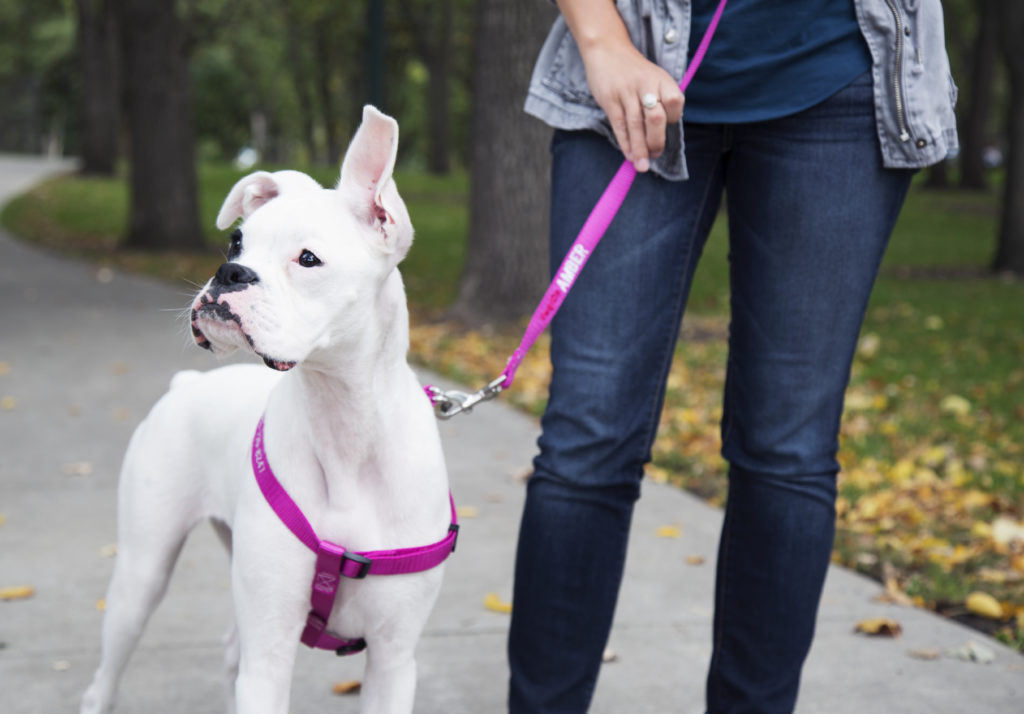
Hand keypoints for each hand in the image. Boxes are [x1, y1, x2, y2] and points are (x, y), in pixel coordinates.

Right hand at [580, 39, 684, 171]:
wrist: (607, 49)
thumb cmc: (634, 70)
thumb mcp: (654, 77)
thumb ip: (661, 100)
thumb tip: (660, 136)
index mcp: (661, 79)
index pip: (675, 102)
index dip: (673, 119)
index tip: (666, 128)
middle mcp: (646, 85)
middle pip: (656, 117)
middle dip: (656, 141)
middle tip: (655, 156)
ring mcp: (626, 92)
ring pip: (635, 125)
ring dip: (640, 149)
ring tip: (642, 166)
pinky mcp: (610, 98)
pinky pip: (619, 125)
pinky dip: (625, 143)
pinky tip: (629, 155)